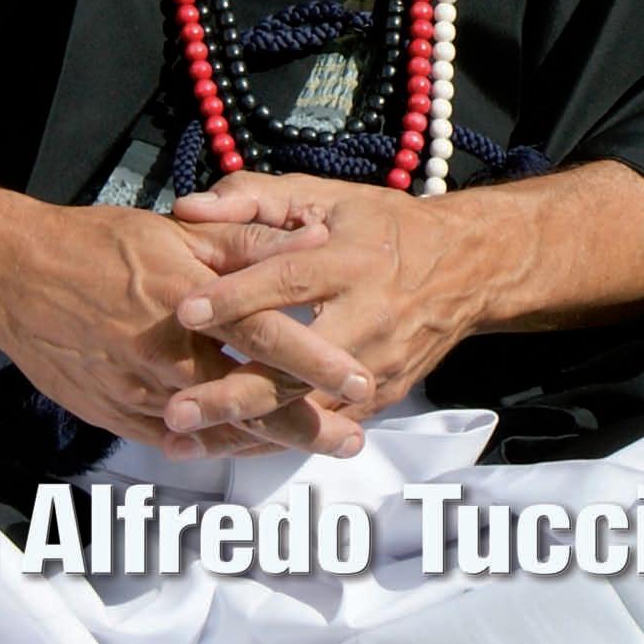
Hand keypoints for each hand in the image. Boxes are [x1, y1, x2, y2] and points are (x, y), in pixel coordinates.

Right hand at [0, 201, 373, 458]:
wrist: (14, 276)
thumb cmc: (95, 244)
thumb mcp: (173, 231)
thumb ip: (241, 240)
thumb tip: (305, 238)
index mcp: (185, 301)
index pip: (265, 337)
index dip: (316, 363)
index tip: (361, 383)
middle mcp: (164, 355)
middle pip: (250, 399)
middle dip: (307, 424)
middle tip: (351, 437)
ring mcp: (138, 393)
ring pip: (216, 429)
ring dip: (267, 440)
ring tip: (312, 445)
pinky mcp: (114, 414)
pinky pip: (174, 442)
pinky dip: (212, 445)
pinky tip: (240, 445)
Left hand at [169, 173, 483, 432]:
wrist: (464, 269)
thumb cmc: (381, 226)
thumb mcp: (323, 195)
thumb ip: (253, 198)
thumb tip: (187, 207)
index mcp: (349, 260)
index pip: (288, 279)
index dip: (237, 296)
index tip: (185, 311)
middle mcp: (367, 318)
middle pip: (297, 364)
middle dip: (235, 391)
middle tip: (179, 408)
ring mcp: (378, 366)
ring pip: (307, 407)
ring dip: (247, 429)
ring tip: (187, 441)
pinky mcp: (384, 397)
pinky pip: (325, 426)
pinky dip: (276, 440)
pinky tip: (229, 448)